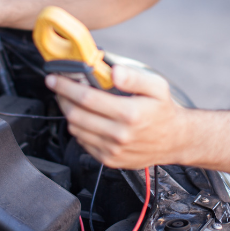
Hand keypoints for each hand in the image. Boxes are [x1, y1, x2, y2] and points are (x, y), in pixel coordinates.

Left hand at [45, 65, 190, 168]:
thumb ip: (134, 76)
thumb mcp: (156, 86)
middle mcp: (119, 134)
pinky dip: (79, 128)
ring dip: (68, 113)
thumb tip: (113, 70)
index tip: (54, 78)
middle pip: (76, 115)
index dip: (66, 86)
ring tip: (71, 100)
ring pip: (76, 130)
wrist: (175, 140)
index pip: (87, 98)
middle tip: (59, 87)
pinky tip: (85, 117)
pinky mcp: (109, 160)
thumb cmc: (164, 111)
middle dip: (62, 98)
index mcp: (129, 113)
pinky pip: (83, 143)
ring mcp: (113, 150)